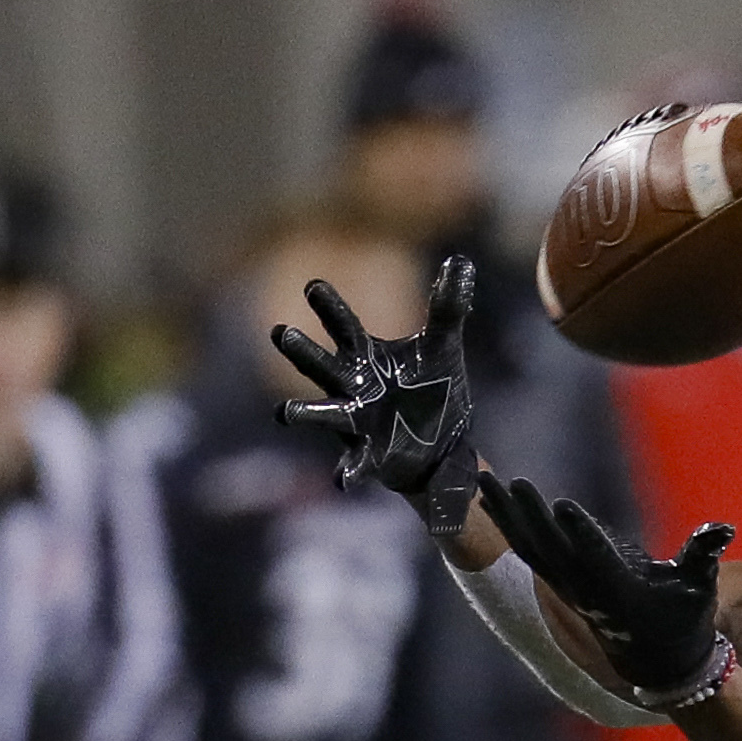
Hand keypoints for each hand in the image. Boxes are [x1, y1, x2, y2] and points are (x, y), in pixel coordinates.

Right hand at [275, 255, 480, 535]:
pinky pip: (352, 464)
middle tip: (280, 332)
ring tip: (286, 412)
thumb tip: (461, 261)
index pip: (342, 325)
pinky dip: (348, 471)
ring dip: (304, 411)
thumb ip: (447, 307)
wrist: (444, 444)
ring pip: (322, 412)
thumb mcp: (443, 347)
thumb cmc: (433, 388)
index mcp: (365, 355)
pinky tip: (343, 479)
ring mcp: (356, 421)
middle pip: (320, 364)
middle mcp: (351, 385)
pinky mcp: (369, 455)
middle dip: (301, 350)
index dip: (328, 306)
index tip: (313, 284)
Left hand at [478, 471, 735, 704]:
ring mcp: (568, 587)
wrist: (657, 661)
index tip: (564, 505)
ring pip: (531, 549)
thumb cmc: (684, 620)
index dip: (583, 534)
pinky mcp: (559, 581)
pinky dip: (506, 525)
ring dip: (507, 517)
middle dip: (533, 517)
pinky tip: (488, 500)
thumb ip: (703, 557)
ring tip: (484, 483)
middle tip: (515, 482)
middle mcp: (587, 591)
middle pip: (553, 551)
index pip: (599, 561)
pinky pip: (526, 550)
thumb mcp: (700, 589)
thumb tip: (722, 528)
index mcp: (621, 593)